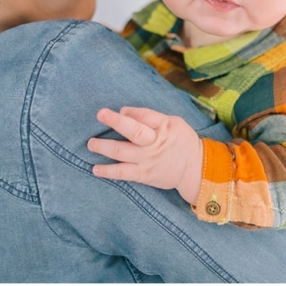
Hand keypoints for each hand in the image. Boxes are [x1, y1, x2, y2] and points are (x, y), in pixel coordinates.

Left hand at [88, 107, 202, 204]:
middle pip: (134, 131)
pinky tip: (95, 168)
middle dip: (116, 121)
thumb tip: (125, 112)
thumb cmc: (181, 141)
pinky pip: (122, 173)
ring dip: (103, 147)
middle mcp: (154, 143)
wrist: (195, 169)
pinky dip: (108, 171)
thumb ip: (151, 117)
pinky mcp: (143, 175)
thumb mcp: (173, 122)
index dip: (130, 112)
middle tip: (100, 114)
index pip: (144, 115)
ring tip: (91, 144)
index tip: (121, 111)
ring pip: (122, 152)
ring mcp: (147, 160)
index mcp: (164, 126)